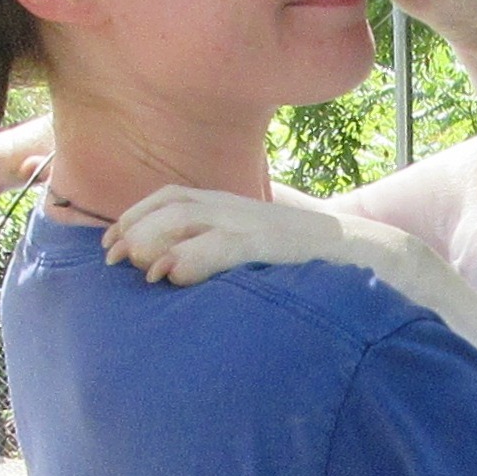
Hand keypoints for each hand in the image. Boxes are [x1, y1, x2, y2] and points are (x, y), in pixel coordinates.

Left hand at [103, 185, 341, 284]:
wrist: (366, 255)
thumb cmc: (310, 261)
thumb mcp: (259, 250)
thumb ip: (225, 254)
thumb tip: (187, 278)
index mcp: (232, 207)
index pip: (171, 197)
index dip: (135, 216)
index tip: (110, 246)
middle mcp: (237, 208)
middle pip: (171, 204)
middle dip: (135, 229)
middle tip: (113, 261)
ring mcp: (254, 223)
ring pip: (188, 217)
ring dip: (154, 239)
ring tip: (137, 268)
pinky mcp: (273, 244)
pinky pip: (224, 243)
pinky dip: (192, 255)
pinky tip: (171, 274)